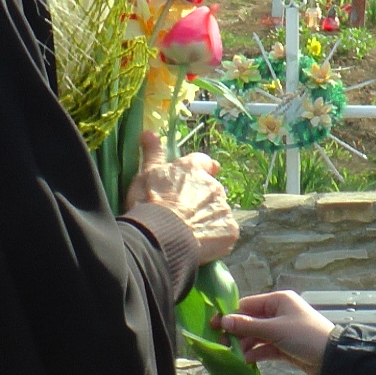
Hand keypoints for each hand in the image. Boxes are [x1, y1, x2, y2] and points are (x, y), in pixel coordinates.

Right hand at [125, 129, 238, 261]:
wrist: (160, 235)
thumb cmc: (149, 203)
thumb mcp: (145, 175)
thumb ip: (152, 154)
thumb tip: (149, 132)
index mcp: (193, 169)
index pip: (203, 163)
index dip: (199, 171)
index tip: (191, 181)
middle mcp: (213, 185)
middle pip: (211, 190)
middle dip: (200, 199)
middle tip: (182, 214)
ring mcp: (223, 208)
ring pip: (218, 211)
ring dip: (207, 219)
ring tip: (188, 231)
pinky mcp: (230, 229)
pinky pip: (224, 232)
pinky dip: (215, 237)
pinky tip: (200, 243)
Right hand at [217, 290, 335, 374]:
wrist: (331, 359)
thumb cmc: (304, 336)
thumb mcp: (275, 329)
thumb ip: (248, 326)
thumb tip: (224, 320)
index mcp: (279, 300)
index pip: (248, 305)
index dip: (231, 315)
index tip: (214, 326)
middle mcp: (279, 313)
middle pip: (251, 321)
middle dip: (237, 332)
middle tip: (222, 344)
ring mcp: (282, 330)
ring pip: (257, 335)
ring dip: (245, 344)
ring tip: (233, 354)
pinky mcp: (285, 346)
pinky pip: (265, 347)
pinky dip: (256, 353)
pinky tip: (245, 360)